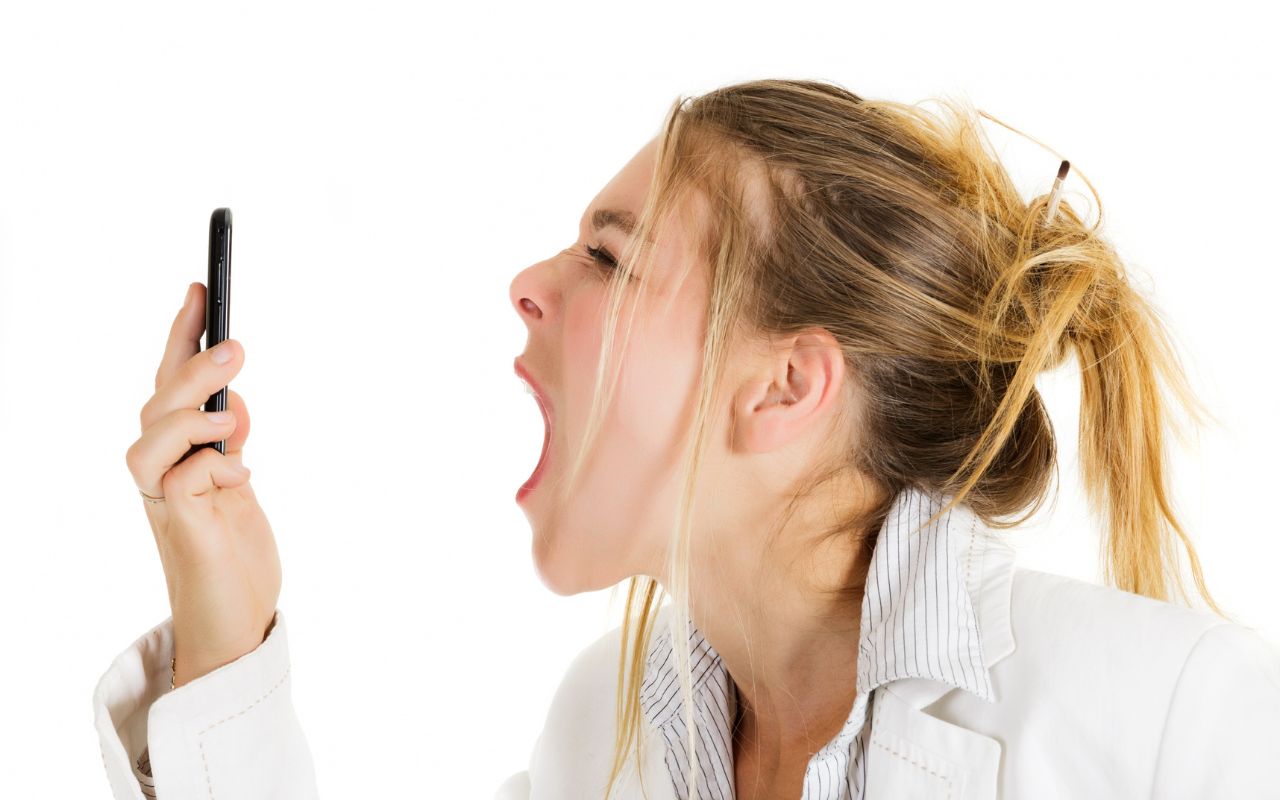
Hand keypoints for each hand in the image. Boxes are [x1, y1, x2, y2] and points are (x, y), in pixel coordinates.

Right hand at [125, 281, 280, 687]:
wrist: (235, 621)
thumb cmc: (234, 553)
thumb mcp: (238, 483)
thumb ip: (228, 440)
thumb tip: (233, 399)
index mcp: (178, 456)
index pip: (171, 384)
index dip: (182, 335)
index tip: (203, 288)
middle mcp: (163, 474)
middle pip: (157, 404)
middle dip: (191, 368)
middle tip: (236, 347)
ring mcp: (166, 502)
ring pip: (150, 439)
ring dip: (191, 415)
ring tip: (233, 419)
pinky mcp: (182, 529)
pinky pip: (182, 482)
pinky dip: (211, 465)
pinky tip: (240, 471)